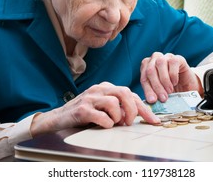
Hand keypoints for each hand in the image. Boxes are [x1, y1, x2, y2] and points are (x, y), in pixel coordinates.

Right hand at [30, 82, 159, 136]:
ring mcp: (90, 98)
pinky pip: (101, 116)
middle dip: (133, 109)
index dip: (144, 107)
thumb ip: (118, 106)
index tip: (153, 120)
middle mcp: (99, 89)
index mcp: (106, 87)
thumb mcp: (102, 106)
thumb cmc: (83, 113)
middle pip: (124, 92)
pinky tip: (104, 125)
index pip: (130, 93)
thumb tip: (137, 114)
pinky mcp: (82, 109)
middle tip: (130, 122)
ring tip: (114, 123)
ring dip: (118, 117)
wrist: (58, 118)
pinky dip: (107, 123)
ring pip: (114, 102)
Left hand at [140, 52, 202, 102]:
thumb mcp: (160, 92)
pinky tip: (174, 82)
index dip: (147, 89)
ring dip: (164, 80)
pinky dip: (173, 74)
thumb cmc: (171, 89)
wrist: (187, 87)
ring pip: (160, 63)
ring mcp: (166, 57)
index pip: (144, 77)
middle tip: (163, 98)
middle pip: (150, 70)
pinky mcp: (177, 58)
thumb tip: (151, 100)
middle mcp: (154, 59)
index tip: (152, 100)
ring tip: (169, 91)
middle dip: (156, 86)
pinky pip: (172, 63)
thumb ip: (154, 93)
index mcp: (146, 67)